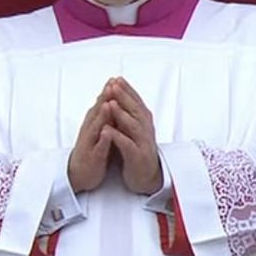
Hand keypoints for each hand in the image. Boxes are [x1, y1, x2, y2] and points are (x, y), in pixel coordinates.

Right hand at [67, 82, 114, 192]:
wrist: (81, 174)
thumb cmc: (93, 150)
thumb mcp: (100, 131)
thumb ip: (106, 117)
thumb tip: (112, 100)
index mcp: (94, 124)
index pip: (102, 105)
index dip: (108, 92)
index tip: (116, 79)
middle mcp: (90, 131)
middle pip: (97, 111)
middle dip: (104, 98)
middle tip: (111, 83)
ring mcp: (90, 144)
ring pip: (96, 127)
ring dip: (101, 115)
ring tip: (107, 103)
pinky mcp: (92, 157)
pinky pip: (98, 147)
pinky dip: (102, 139)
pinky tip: (107, 133)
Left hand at [104, 77, 163, 194]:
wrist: (147, 177)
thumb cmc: (138, 152)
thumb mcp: (135, 131)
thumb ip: (130, 116)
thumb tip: (123, 98)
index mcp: (144, 123)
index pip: (136, 103)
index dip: (127, 91)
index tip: (116, 79)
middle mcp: (145, 130)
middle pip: (135, 110)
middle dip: (124, 97)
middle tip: (114, 85)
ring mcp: (142, 143)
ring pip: (132, 126)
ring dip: (122, 114)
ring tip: (111, 103)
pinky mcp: (137, 157)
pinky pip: (127, 145)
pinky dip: (118, 137)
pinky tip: (108, 130)